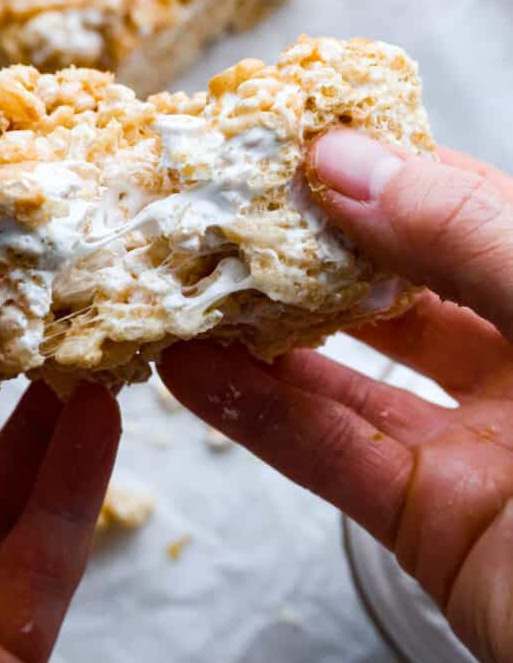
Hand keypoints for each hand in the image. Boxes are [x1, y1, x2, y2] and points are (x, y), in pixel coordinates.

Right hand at [159, 129, 512, 662]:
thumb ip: (467, 238)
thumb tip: (346, 162)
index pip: (462, 206)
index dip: (379, 169)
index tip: (287, 142)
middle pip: (395, 286)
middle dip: (305, 251)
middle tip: (218, 212)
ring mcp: (478, 440)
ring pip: (351, 373)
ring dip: (261, 336)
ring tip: (184, 289)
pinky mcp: (432, 520)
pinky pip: (335, 456)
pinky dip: (259, 416)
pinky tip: (194, 375)